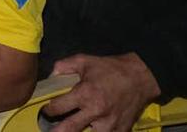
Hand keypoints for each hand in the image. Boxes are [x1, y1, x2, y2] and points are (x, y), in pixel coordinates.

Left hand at [45, 52, 159, 131]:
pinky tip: (91, 129)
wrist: (139, 77)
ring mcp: (110, 124)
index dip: (48, 110)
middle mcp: (96, 111)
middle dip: (57, 131)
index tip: (46, 110)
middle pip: (69, 129)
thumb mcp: (83, 61)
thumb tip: (49, 77)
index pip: (58, 108)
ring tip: (71, 129)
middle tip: (51, 131)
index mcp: (85, 94)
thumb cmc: (110, 68)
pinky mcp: (121, 130)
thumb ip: (63, 67)